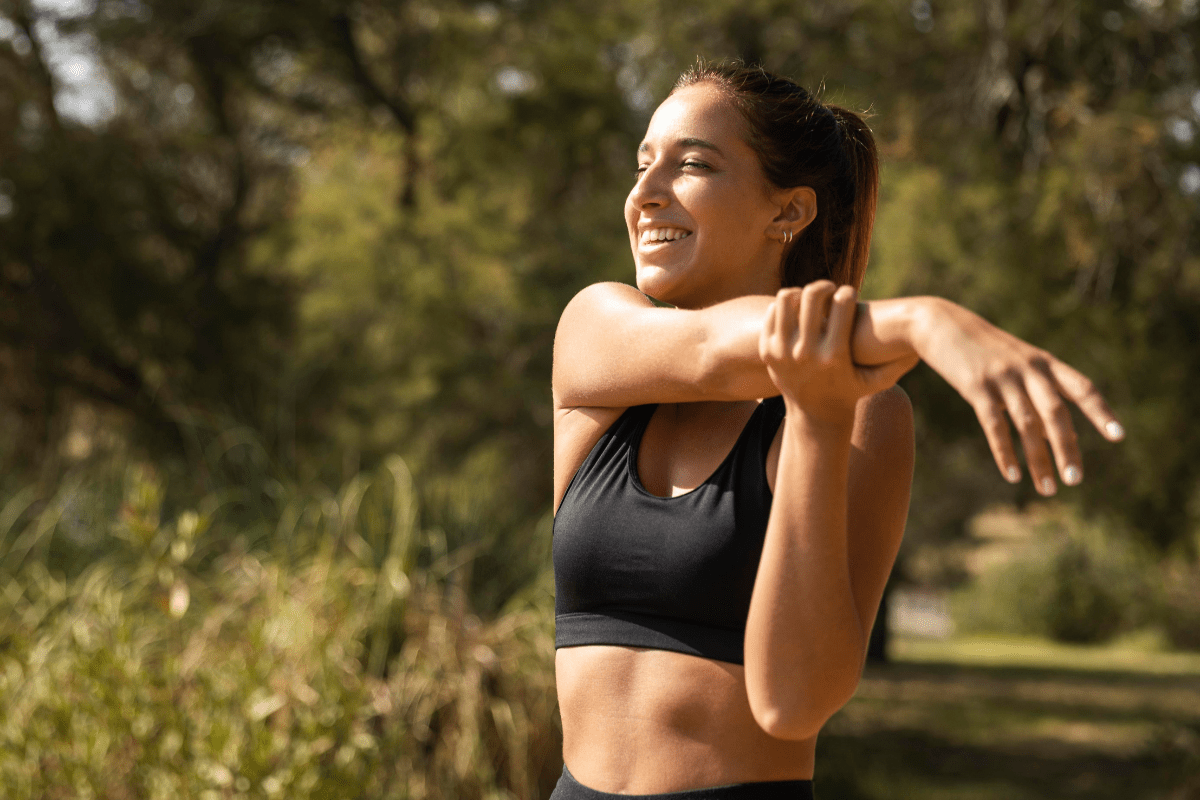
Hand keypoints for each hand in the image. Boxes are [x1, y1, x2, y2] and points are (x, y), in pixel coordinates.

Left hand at [759, 282, 918, 426]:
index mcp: (834, 355)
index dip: (847, 292)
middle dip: (823, 286)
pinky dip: (784, 307)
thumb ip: (898, 363)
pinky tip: (797, 312)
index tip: (849, 294)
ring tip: (811, 300)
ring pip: (786, 298)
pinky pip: (772, 313)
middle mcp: (806, 353)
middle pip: (810, 295)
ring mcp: (782, 352)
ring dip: (800, 293)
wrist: (813, 415)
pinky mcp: (767, 351)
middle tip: (830, 290)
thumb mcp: (876, 380)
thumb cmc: (851, 391)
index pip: (841, 303)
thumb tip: (920, 345)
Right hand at [914, 297, 1123, 494]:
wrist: (941, 324)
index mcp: (1045, 363)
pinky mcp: (976, 387)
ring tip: (1047, 488)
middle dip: (1067, 448)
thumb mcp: (1019, 364)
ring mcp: (1002, 378)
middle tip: (1075, 480)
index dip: (1101, 412)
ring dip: (1039, 459)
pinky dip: (1005, 452)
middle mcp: (1029, 370)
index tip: (1119, 437)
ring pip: (1027, 424)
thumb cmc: (985, 350)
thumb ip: (1042, 393)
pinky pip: (994, 425)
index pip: (1082, 388)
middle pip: (1056, 412)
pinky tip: (1013, 475)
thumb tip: (1065, 435)